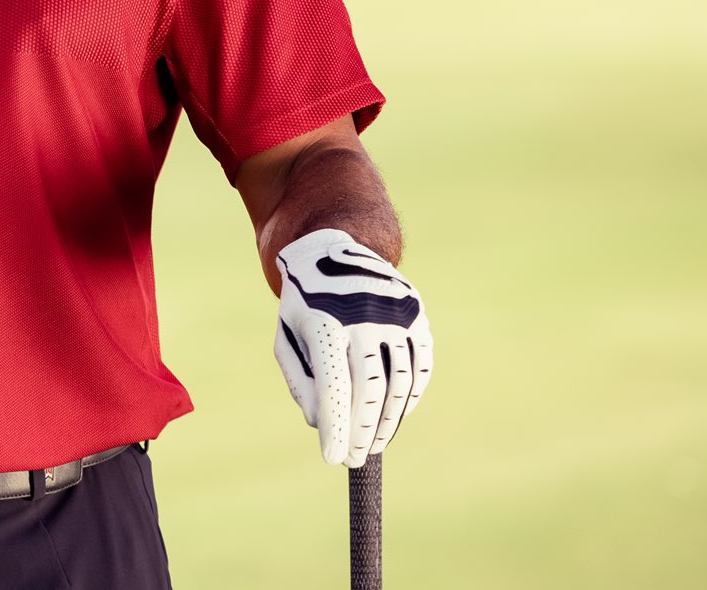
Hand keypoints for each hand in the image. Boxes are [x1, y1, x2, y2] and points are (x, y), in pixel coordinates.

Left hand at [272, 228, 432, 467]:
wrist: (336, 248)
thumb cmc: (305, 303)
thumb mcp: (287, 335)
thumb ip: (300, 381)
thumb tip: (319, 423)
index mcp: (322, 321)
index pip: (332, 386)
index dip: (335, 426)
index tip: (334, 458)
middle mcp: (363, 315)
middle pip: (368, 390)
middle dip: (362, 432)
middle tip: (356, 459)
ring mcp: (395, 314)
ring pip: (399, 383)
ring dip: (388, 422)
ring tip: (375, 444)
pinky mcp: (417, 316)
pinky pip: (419, 368)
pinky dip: (409, 399)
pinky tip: (395, 418)